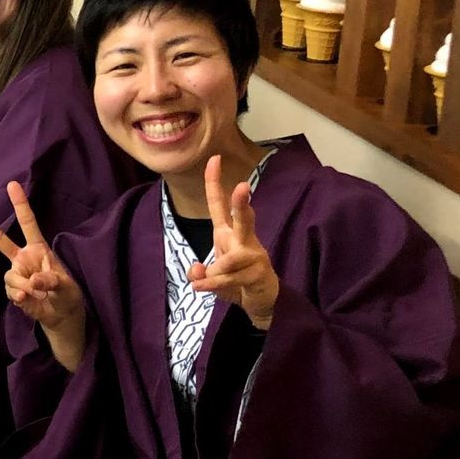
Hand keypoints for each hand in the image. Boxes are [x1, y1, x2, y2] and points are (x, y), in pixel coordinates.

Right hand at [0, 182, 87, 369]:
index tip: (12, 184)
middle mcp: (23, 258)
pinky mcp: (14, 291)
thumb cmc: (67, 294)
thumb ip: (51, 281)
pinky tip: (29, 300)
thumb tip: (32, 282)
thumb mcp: (66, 286)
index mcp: (38, 249)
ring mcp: (17, 274)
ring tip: (36, 293)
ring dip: (22, 285)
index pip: (28, 223)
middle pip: (0, 240)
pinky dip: (20, 296)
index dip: (20, 204)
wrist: (61, 316)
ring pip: (9, 276)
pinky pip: (10, 291)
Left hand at [187, 155, 279, 328]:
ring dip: (215, 274)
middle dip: (241, 203)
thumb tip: (198, 270)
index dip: (215, 182)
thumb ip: (199, 274)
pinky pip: (230, 278)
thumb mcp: (209, 277)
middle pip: (242, 218)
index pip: (219, 204)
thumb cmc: (235, 279)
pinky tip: (203, 288)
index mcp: (227, 232)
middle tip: (243, 186)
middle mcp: (243, 239)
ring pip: (231, 259)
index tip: (214, 158)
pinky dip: (214, 285)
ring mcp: (254, 255)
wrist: (261, 300)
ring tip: (211, 280)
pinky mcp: (259, 272)